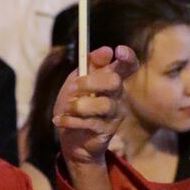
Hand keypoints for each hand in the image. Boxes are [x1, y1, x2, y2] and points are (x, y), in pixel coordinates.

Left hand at [54, 45, 138, 165]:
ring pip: (103, 104)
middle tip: (73, 88)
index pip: (128, 66)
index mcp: (112, 80)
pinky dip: (70, 120)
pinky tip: (60, 121)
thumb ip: (89, 65)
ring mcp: (115, 113)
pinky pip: (89, 122)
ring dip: (78, 106)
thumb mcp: (75, 82)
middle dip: (90, 82)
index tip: (119, 51)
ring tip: (67, 109)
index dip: (128, 57)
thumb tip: (106, 50)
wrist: (71, 139)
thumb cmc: (75, 107)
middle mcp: (118, 95)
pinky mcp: (107, 130)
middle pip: (114, 81)